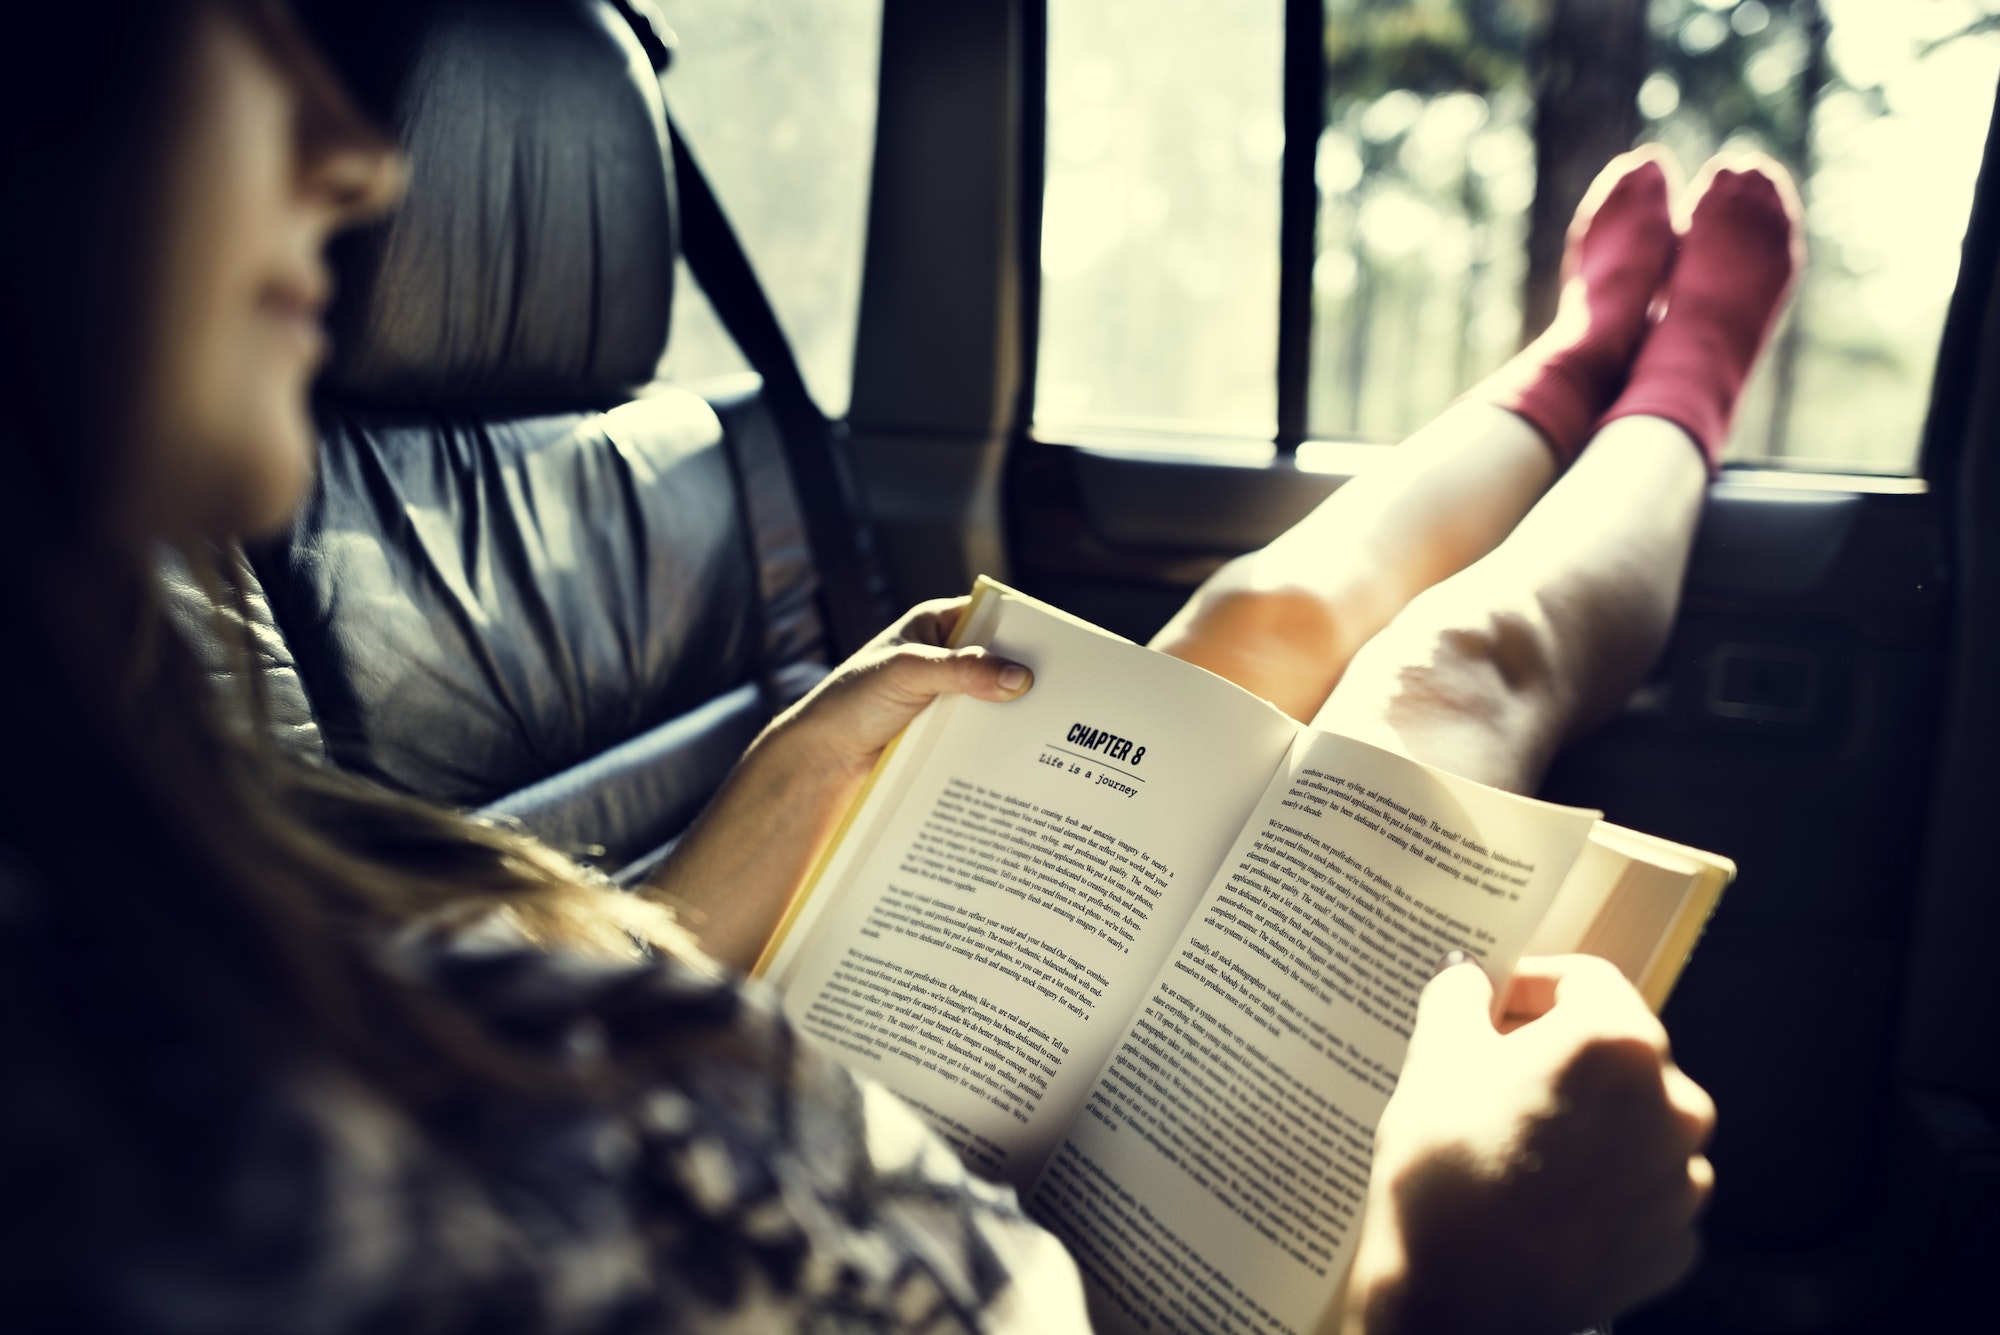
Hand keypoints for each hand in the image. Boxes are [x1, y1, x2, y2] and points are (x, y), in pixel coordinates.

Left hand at [643, 598, 1031, 970]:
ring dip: (1018, 714)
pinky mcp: (943, 734)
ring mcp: (946, 698)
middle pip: (1001, 660)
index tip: (1066, 650)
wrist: (820, 761)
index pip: (994, 617)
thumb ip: (962, 670)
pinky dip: (1001, 741)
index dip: (1028, 631)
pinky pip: (982, 732)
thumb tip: (1021, 677)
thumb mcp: (907, 674)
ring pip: (994, 700)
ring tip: (1058, 731)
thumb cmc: (850, 703)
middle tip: (1072, 696)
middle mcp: (944, 657)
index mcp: (935, 625)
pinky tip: (1027, 756)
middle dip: (1030, 677)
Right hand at [1345, 954, 1714, 1334]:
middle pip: (1615, 1051)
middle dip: (1559, 1055)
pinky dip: (1602, 1184)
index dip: (1529, 985)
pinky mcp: (1676, 1239)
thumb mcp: (1434, 1059)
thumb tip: (1469, 979)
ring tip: (1519, 1145)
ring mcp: (1683, 1177)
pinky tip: (1546, 1198)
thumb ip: (1459, 998)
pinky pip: (1640, 1188)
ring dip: (1587, 1120)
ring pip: (1634, 1121)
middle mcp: (1675, 1102)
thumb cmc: (1445, 1171)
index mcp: (1618, 1042)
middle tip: (1495, 1077)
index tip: (1491, 1007)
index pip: (1582, 980)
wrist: (1457, 1300)